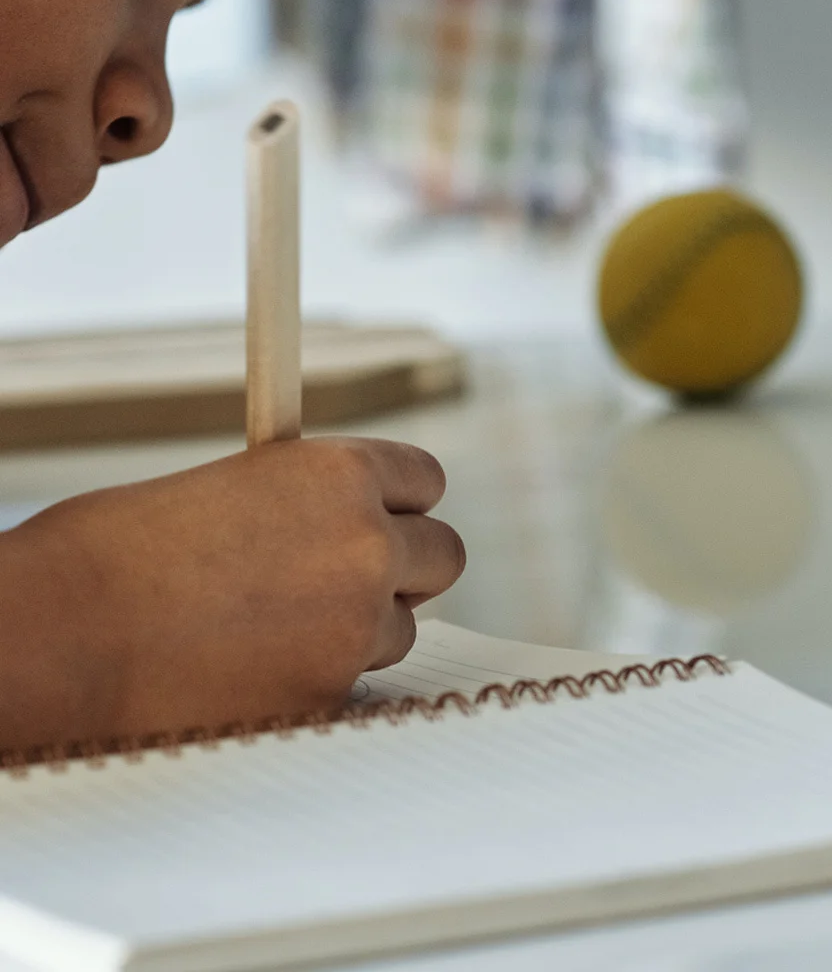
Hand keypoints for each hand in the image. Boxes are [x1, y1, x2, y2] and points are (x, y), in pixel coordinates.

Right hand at [0, 437, 464, 749]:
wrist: (50, 639)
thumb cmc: (109, 555)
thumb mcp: (227, 490)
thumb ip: (302, 501)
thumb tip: (338, 517)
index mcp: (340, 473)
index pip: (425, 480)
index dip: (399, 501)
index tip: (386, 515)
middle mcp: (366, 544)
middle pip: (442, 555)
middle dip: (404, 567)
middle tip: (352, 581)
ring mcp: (353, 627)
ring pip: (400, 630)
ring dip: (357, 632)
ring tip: (269, 632)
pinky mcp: (327, 697)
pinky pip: (351, 688)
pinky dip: (316, 683)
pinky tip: (250, 674)